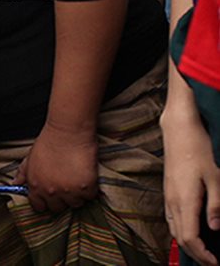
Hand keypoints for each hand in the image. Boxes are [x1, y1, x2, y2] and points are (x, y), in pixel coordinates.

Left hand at [13, 123, 98, 211]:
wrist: (68, 132)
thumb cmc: (49, 142)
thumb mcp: (31, 157)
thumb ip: (23, 172)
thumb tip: (15, 183)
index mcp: (35, 185)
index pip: (38, 206)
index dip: (44, 202)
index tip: (50, 198)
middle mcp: (50, 191)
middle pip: (57, 208)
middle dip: (61, 200)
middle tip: (66, 186)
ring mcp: (68, 191)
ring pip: (75, 204)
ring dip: (76, 195)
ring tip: (76, 180)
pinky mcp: (85, 188)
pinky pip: (89, 197)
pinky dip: (89, 189)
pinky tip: (86, 177)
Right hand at [163, 110, 219, 265]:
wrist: (179, 131)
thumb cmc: (198, 150)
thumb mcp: (215, 177)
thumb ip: (215, 205)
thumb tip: (216, 228)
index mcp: (184, 200)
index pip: (190, 238)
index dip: (203, 255)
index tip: (217, 263)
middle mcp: (173, 201)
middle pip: (180, 239)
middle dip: (196, 255)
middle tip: (214, 262)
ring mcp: (168, 196)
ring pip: (174, 230)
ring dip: (188, 245)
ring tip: (206, 252)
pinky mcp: (168, 192)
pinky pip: (172, 220)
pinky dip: (182, 232)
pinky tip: (194, 231)